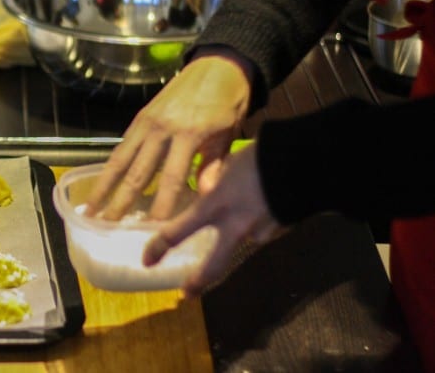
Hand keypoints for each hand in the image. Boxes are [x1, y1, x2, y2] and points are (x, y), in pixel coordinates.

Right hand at [86, 56, 250, 219]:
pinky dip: (111, 167)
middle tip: (109, 225)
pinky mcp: (140, 117)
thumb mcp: (228, 134)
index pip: (171, 178)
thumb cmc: (228, 103)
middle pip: (138, 172)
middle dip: (121, 201)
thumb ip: (214, 165)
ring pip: (121, 160)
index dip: (161, 205)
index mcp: (188, 135)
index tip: (153, 229)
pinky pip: (123, 146)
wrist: (217, 66)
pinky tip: (102, 183)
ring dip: (104, 186)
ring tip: (92, 209)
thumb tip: (206, 198)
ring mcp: (147, 122)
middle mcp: (161, 129)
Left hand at [142, 142, 281, 296]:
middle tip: (186, 293)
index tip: (147, 260)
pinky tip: (262, 205)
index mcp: (214, 206)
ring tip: (244, 208)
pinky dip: (256, 223)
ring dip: (236, 235)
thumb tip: (206, 188)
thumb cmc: (259, 158)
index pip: (178, 232)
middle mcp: (234, 227)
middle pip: (213, 265)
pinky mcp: (278, 232)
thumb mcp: (226, 165)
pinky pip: (260, 232)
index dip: (159, 247)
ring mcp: (259, 233)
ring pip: (240, 243)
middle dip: (198, 282)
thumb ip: (213, 181)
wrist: (304, 164)